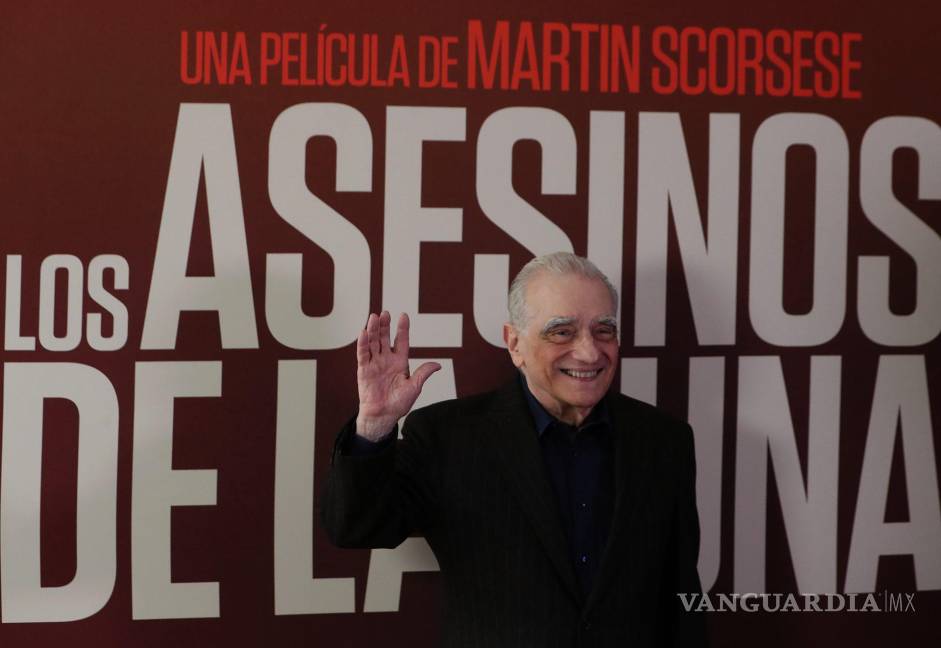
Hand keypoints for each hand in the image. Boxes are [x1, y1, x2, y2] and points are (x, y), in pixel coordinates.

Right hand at [355, 311, 440, 440]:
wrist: (383, 416)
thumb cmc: (398, 403)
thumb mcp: (414, 387)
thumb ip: (423, 373)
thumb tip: (438, 365)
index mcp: (400, 362)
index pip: (401, 341)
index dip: (402, 329)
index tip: (403, 315)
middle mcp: (386, 359)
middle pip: (385, 338)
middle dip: (385, 326)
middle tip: (385, 313)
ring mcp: (374, 363)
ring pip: (373, 342)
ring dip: (373, 330)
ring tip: (374, 317)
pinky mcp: (364, 369)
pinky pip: (363, 354)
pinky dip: (363, 343)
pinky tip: (364, 332)